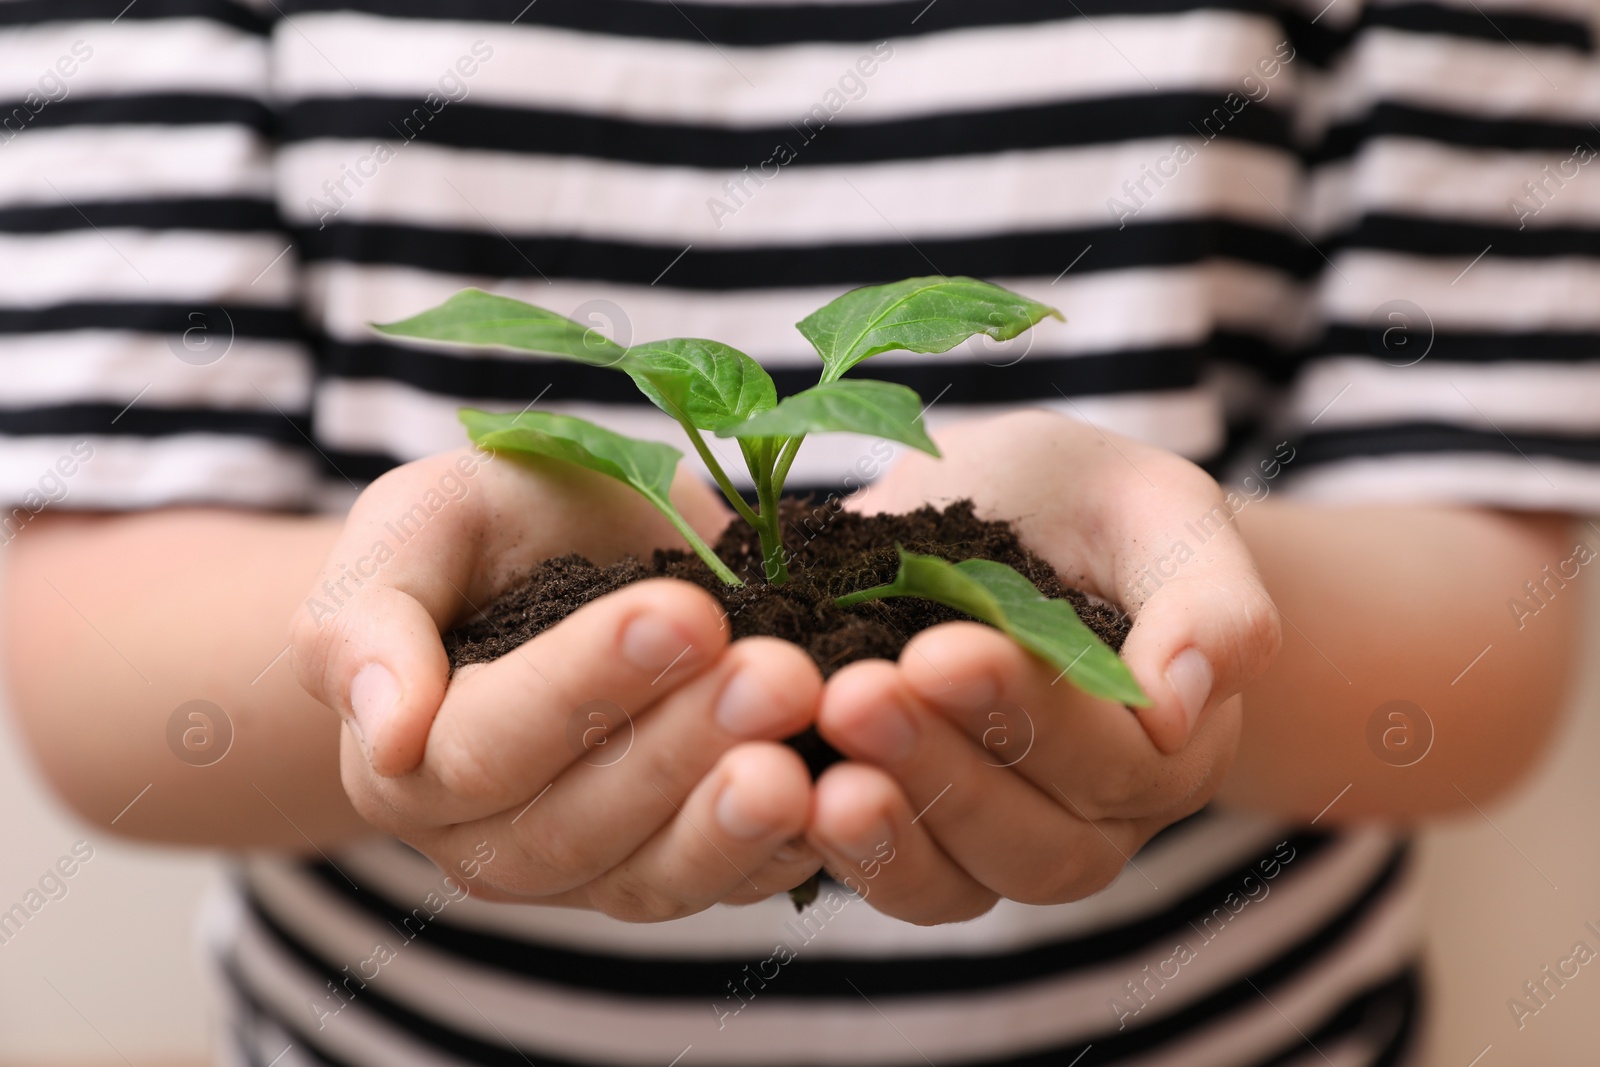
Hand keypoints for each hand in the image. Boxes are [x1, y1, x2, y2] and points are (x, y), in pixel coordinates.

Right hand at [290, 446, 824, 918]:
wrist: (572, 546)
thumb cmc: (486, 525)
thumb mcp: (418, 524)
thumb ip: (370, 617)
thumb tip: (382, 730)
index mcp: (406, 759)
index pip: (485, 747)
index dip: (584, 686)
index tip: (682, 615)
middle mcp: (486, 837)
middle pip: (574, 824)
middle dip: (680, 750)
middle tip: (778, 674)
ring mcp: (585, 866)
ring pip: (648, 877)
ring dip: (732, 822)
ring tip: (805, 760)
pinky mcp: (672, 868)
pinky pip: (723, 887)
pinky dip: (785, 853)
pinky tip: (842, 800)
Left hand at [804, 410, 1281, 923]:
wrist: (1000, 516)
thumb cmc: (1087, 504)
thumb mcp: (1158, 510)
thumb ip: (1209, 601)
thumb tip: (1184, 712)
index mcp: (1171, 748)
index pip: (1116, 759)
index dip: (1030, 713)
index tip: (942, 651)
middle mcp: (1094, 821)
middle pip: (1035, 840)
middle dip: (942, 770)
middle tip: (856, 697)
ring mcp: (1001, 846)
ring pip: (959, 884)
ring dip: (888, 831)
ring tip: (819, 771)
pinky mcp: (917, 842)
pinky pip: (889, 883)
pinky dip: (838, 853)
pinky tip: (785, 795)